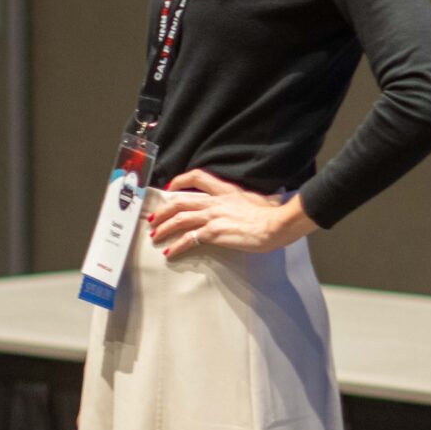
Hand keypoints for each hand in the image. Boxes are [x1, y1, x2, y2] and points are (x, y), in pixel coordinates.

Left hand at [148, 168, 318, 257]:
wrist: (277, 224)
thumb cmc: (273, 215)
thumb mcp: (263, 200)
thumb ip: (258, 198)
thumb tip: (272, 197)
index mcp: (226, 190)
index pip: (197, 176)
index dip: (180, 181)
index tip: (170, 189)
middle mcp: (215, 201)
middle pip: (180, 201)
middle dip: (163, 211)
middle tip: (153, 219)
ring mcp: (213, 216)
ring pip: (179, 219)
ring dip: (163, 228)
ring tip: (155, 236)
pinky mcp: (214, 232)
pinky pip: (189, 239)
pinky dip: (177, 246)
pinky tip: (171, 252)